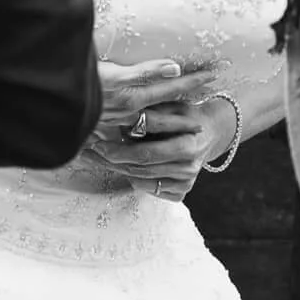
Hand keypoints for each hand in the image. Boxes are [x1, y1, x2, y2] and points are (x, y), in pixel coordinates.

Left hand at [90, 58, 220, 200]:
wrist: (210, 133)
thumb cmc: (187, 115)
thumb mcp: (172, 108)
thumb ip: (151, 116)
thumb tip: (121, 120)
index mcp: (187, 146)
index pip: (146, 154)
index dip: (119, 152)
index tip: (98, 146)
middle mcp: (188, 169)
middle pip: (140, 170)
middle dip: (112, 162)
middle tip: (89, 154)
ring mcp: (186, 183)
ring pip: (141, 182)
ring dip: (118, 170)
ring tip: (97, 159)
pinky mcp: (181, 192)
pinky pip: (151, 191)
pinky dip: (135, 180)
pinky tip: (122, 168)